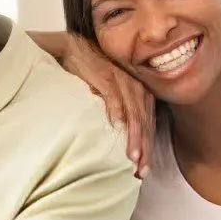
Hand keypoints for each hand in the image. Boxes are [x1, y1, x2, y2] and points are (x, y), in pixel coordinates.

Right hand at [52, 33, 154, 177]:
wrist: (72, 47)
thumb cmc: (90, 71)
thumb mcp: (109, 91)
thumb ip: (118, 108)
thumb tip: (120, 135)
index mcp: (139, 90)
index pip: (148, 124)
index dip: (147, 148)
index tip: (144, 170)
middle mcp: (135, 85)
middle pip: (144, 122)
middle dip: (144, 148)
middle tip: (142, 171)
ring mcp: (121, 80)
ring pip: (133, 113)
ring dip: (134, 137)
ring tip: (132, 158)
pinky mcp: (106, 75)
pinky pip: (114, 97)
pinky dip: (116, 114)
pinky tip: (117, 131)